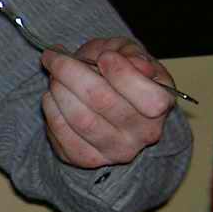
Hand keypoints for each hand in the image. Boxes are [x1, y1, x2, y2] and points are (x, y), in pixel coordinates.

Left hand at [39, 37, 174, 169]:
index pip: (149, 98)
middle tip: (55, 56)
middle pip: (103, 101)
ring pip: (81, 119)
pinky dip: (51, 109)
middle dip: (72, 72)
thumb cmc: (120, 71)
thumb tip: (134, 63)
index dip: (122, 73)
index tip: (104, 56)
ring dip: (59, 90)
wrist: (107, 100)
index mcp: (161, 103)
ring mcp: (116, 150)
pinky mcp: (88, 158)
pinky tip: (52, 96)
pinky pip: (63, 134)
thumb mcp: (128, 52)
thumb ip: (130, 53)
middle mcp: (143, 133)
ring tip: (53, 75)